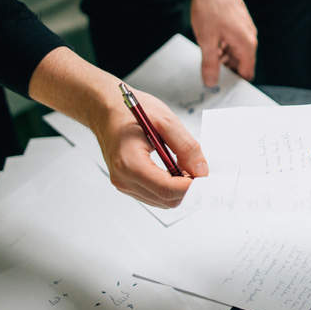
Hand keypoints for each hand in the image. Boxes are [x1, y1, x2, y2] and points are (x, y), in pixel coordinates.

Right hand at [93, 88, 208, 207]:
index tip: (206, 176)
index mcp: (130, 163)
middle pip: (166, 199)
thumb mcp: (165, 121)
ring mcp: (123, 184)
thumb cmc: (129, 111)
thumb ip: (186, 147)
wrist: (104, 109)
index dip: (191, 186)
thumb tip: (201, 170)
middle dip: (187, 188)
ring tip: (185, 165)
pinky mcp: (126, 184)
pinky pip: (154, 195)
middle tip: (199, 169)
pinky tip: (175, 169)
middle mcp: (123, 179)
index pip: (167, 189)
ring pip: (162, 201)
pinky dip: (169, 187)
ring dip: (179, 188)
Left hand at [188, 0, 257, 85]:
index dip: (235, 83)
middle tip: (210, 77)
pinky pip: (233, 42)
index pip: (246, 73)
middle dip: (227, 71)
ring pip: (236, 52)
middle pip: (242, 63)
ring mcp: (244, 29)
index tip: (222, 90)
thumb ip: (210, 64)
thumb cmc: (211, 8)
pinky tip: (210, 45)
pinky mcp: (238, 22)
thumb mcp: (207, 40)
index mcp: (246, 44)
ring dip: (224, 58)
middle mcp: (249, 37)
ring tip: (207, 60)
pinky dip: (223, 47)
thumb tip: (211, 83)